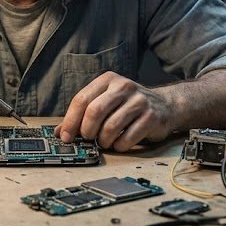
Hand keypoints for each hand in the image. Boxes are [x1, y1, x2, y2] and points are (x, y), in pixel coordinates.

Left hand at [55, 71, 172, 151]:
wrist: (165, 105)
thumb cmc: (128, 105)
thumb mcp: (106, 102)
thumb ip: (83, 114)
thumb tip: (60, 132)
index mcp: (108, 80)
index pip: (82, 99)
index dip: (70, 121)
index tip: (65, 136)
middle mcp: (123, 86)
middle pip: (95, 111)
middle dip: (87, 130)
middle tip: (88, 139)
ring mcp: (139, 101)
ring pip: (110, 127)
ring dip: (103, 140)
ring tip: (105, 142)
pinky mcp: (151, 116)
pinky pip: (127, 137)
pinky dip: (119, 146)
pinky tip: (119, 143)